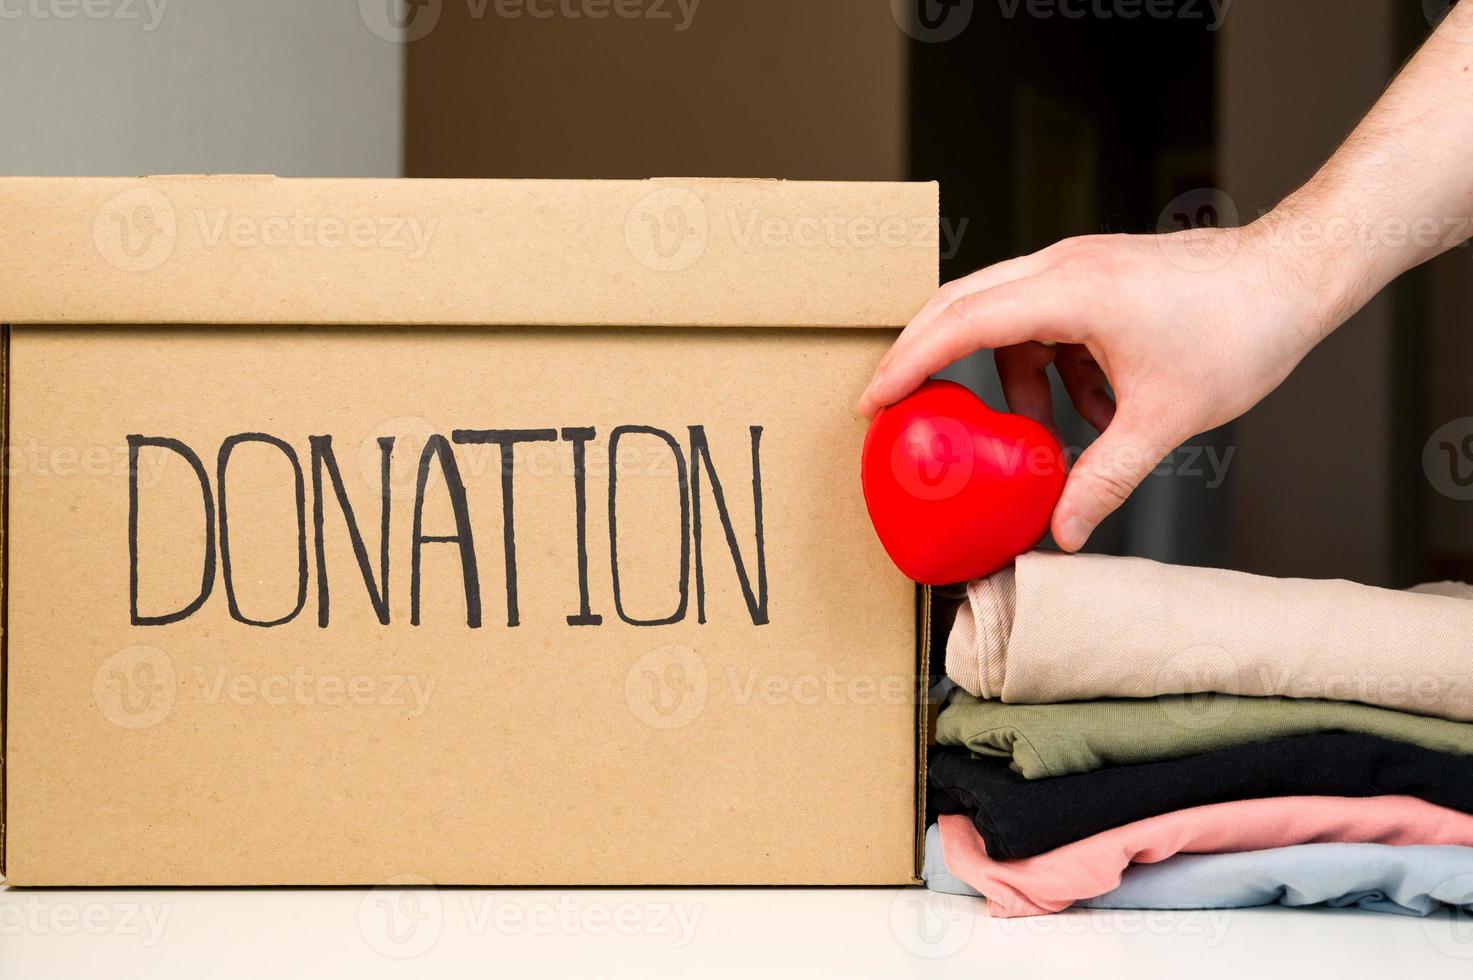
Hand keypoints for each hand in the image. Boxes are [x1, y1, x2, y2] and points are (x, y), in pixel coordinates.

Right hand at [857, 221, 1351, 551]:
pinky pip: (1047, 322)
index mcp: (1067, 291)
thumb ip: (1103, 479)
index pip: (960, 324)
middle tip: (899, 409)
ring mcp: (1079, 266)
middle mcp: (1062, 267)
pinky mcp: (1098, 277)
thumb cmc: (1241, 326)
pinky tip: (1095, 410)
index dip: (908, 364)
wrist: (1298, 273)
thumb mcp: (1164, 420)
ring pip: (1006, 316)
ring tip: (1039, 432)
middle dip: (927, 359)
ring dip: (1011, 376)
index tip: (874, 402)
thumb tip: (1061, 531)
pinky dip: (1053, 368)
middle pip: (962, 306)